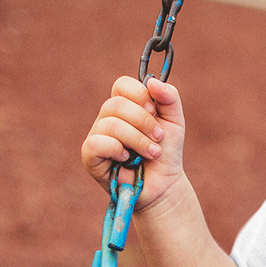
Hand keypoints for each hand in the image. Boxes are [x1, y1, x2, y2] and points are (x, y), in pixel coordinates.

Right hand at [81, 75, 187, 211]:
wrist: (165, 185)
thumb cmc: (166, 153)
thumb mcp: (175, 122)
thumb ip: (170, 98)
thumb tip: (153, 81)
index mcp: (125, 106)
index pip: (122, 85)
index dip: (139, 95)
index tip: (154, 110)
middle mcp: (107, 118)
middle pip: (115, 104)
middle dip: (143, 122)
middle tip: (159, 138)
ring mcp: (97, 136)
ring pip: (110, 124)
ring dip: (138, 140)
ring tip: (152, 154)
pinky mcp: (90, 157)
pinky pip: (96, 143)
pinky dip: (116, 149)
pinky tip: (127, 159)